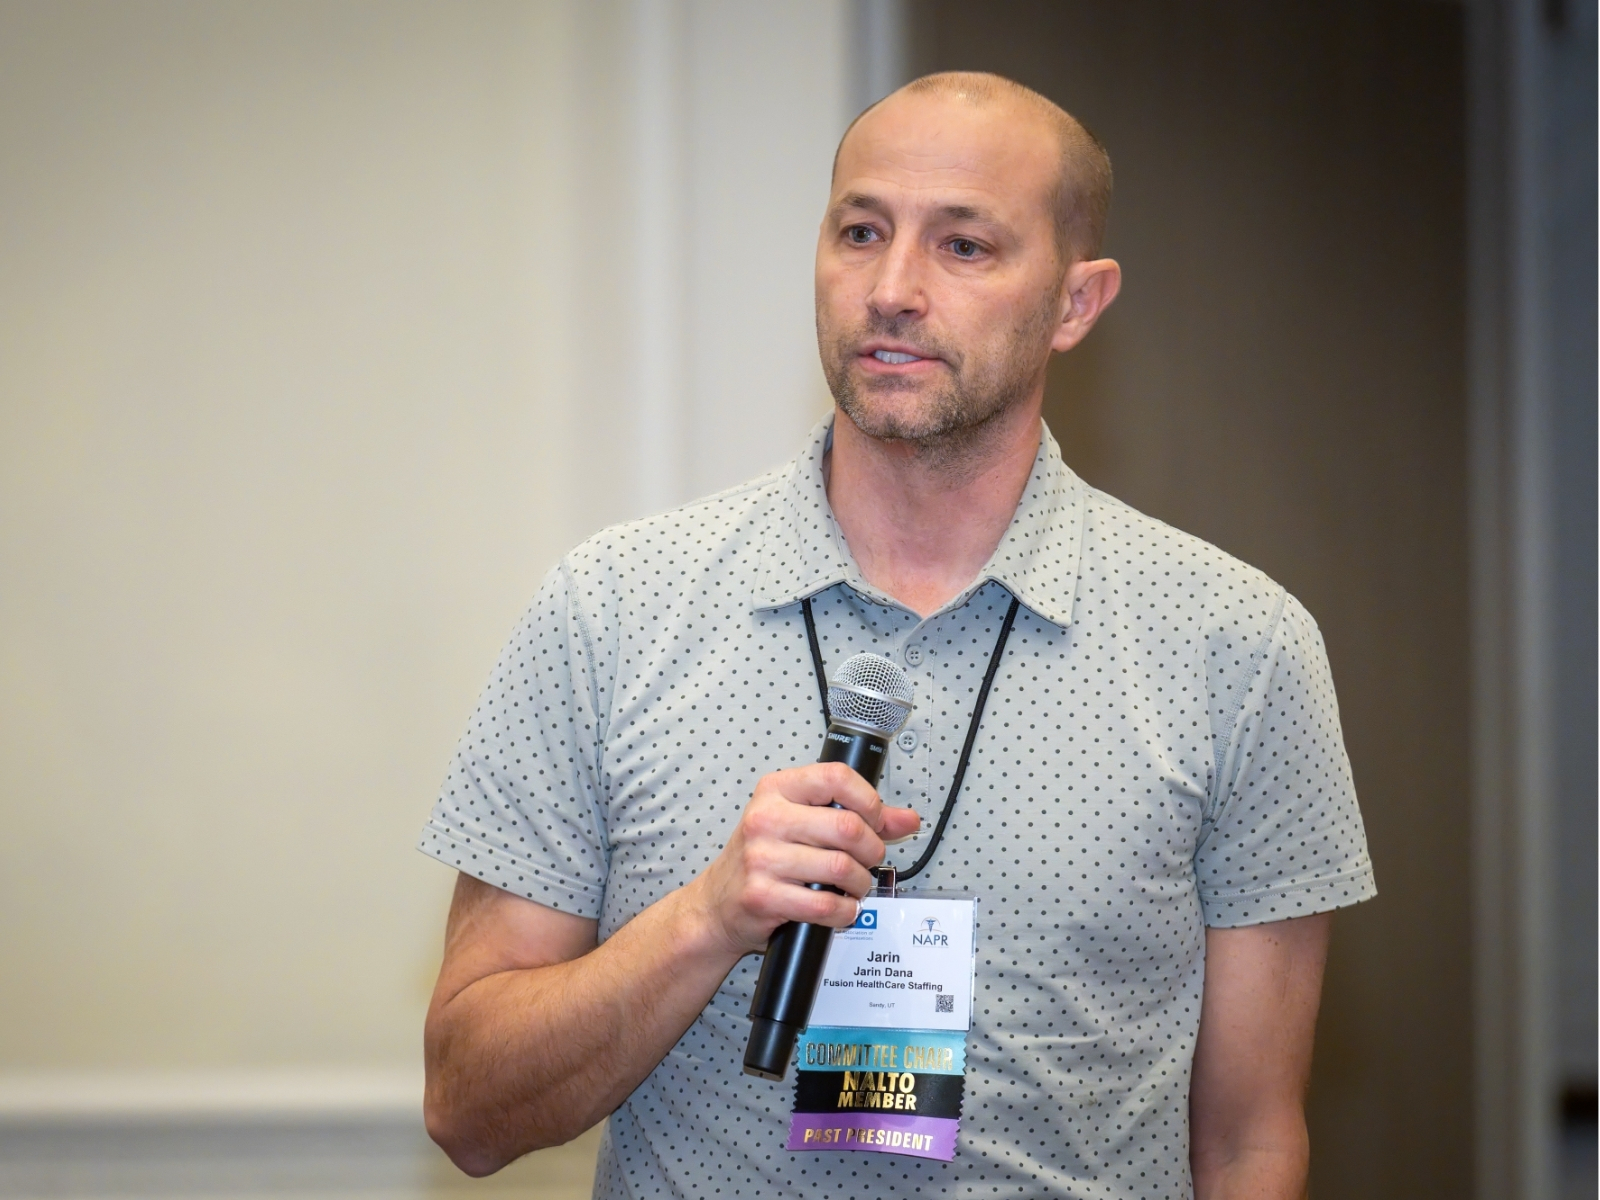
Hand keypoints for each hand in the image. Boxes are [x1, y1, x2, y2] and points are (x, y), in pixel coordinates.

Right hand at [685, 762, 920, 956]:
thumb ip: (857, 816)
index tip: (875, 820)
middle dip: (871, 850)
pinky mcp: (763, 896)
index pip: (836, 777)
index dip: (868, 800)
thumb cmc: (764, 858)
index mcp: (776, 790)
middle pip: (847, 827)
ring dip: (860, 884)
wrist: (717, 904)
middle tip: (868, 860)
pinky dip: (845, 911)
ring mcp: (762, 858)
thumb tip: (907, 819)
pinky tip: (840, 908)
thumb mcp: (803, 824)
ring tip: (854, 886)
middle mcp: (766, 819)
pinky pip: (825, 905)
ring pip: (841, 867)